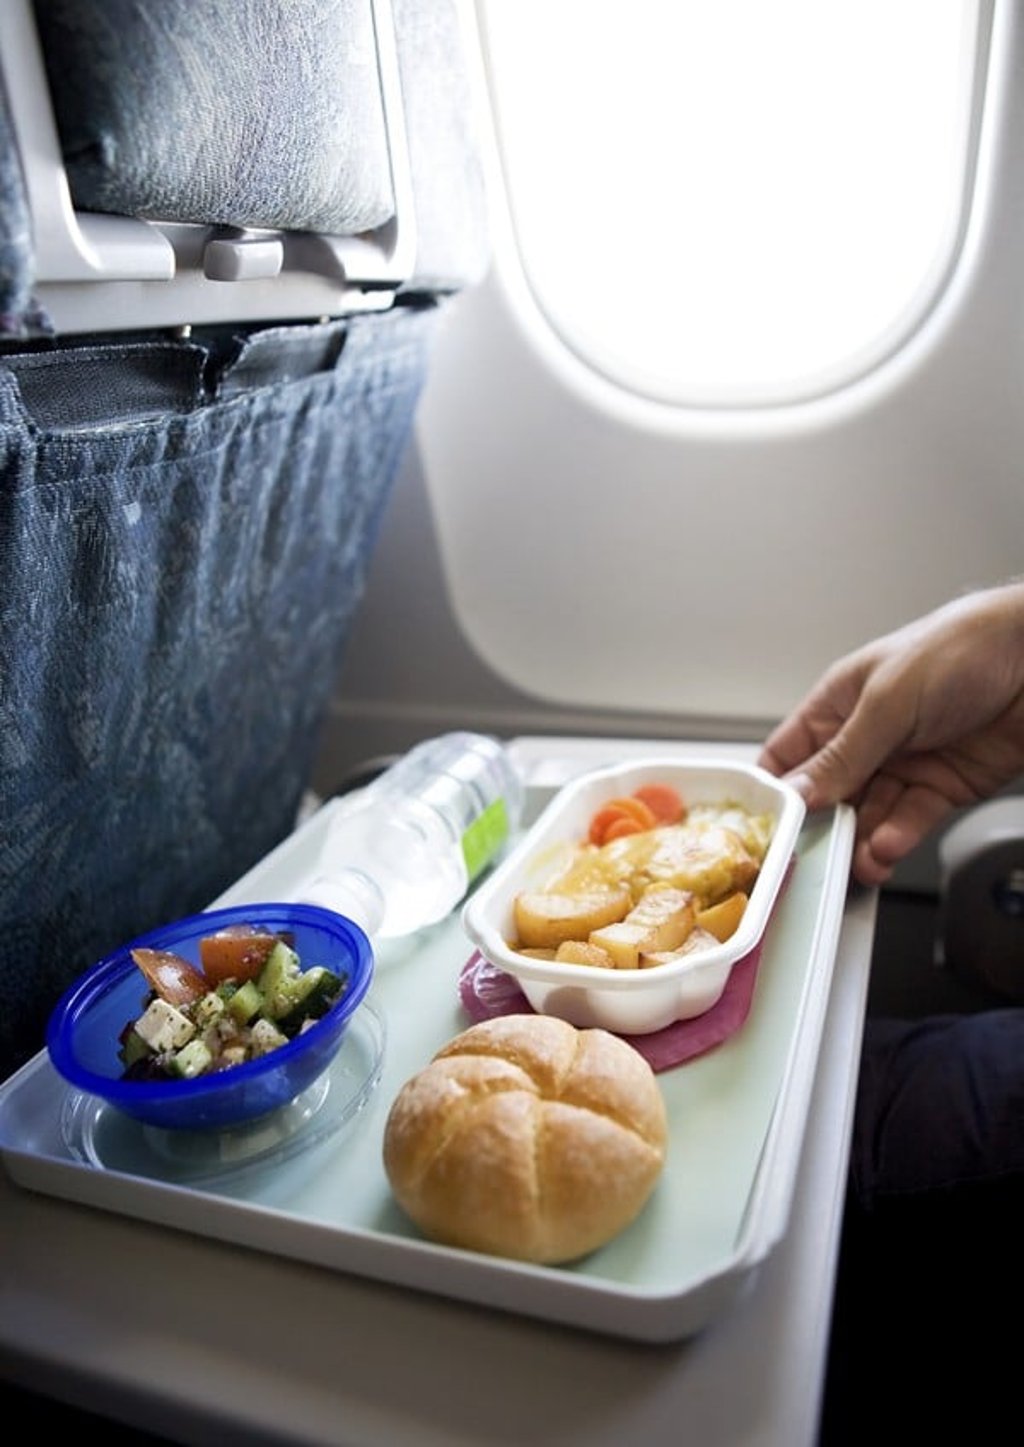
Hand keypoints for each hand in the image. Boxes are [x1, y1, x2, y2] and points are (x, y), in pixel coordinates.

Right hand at [757, 582, 1023, 885]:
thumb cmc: (961, 648)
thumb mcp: (887, 701)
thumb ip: (843, 755)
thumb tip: (797, 792)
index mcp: (839, 703)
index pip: (789, 754)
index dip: (774, 790)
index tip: (767, 826)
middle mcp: (867, 737)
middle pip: (826, 795)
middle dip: (820, 827)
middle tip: (814, 857)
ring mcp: (904, 764)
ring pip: (867, 815)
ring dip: (860, 841)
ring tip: (859, 861)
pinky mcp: (940, 787)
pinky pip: (908, 821)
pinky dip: (896, 838)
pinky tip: (886, 847)